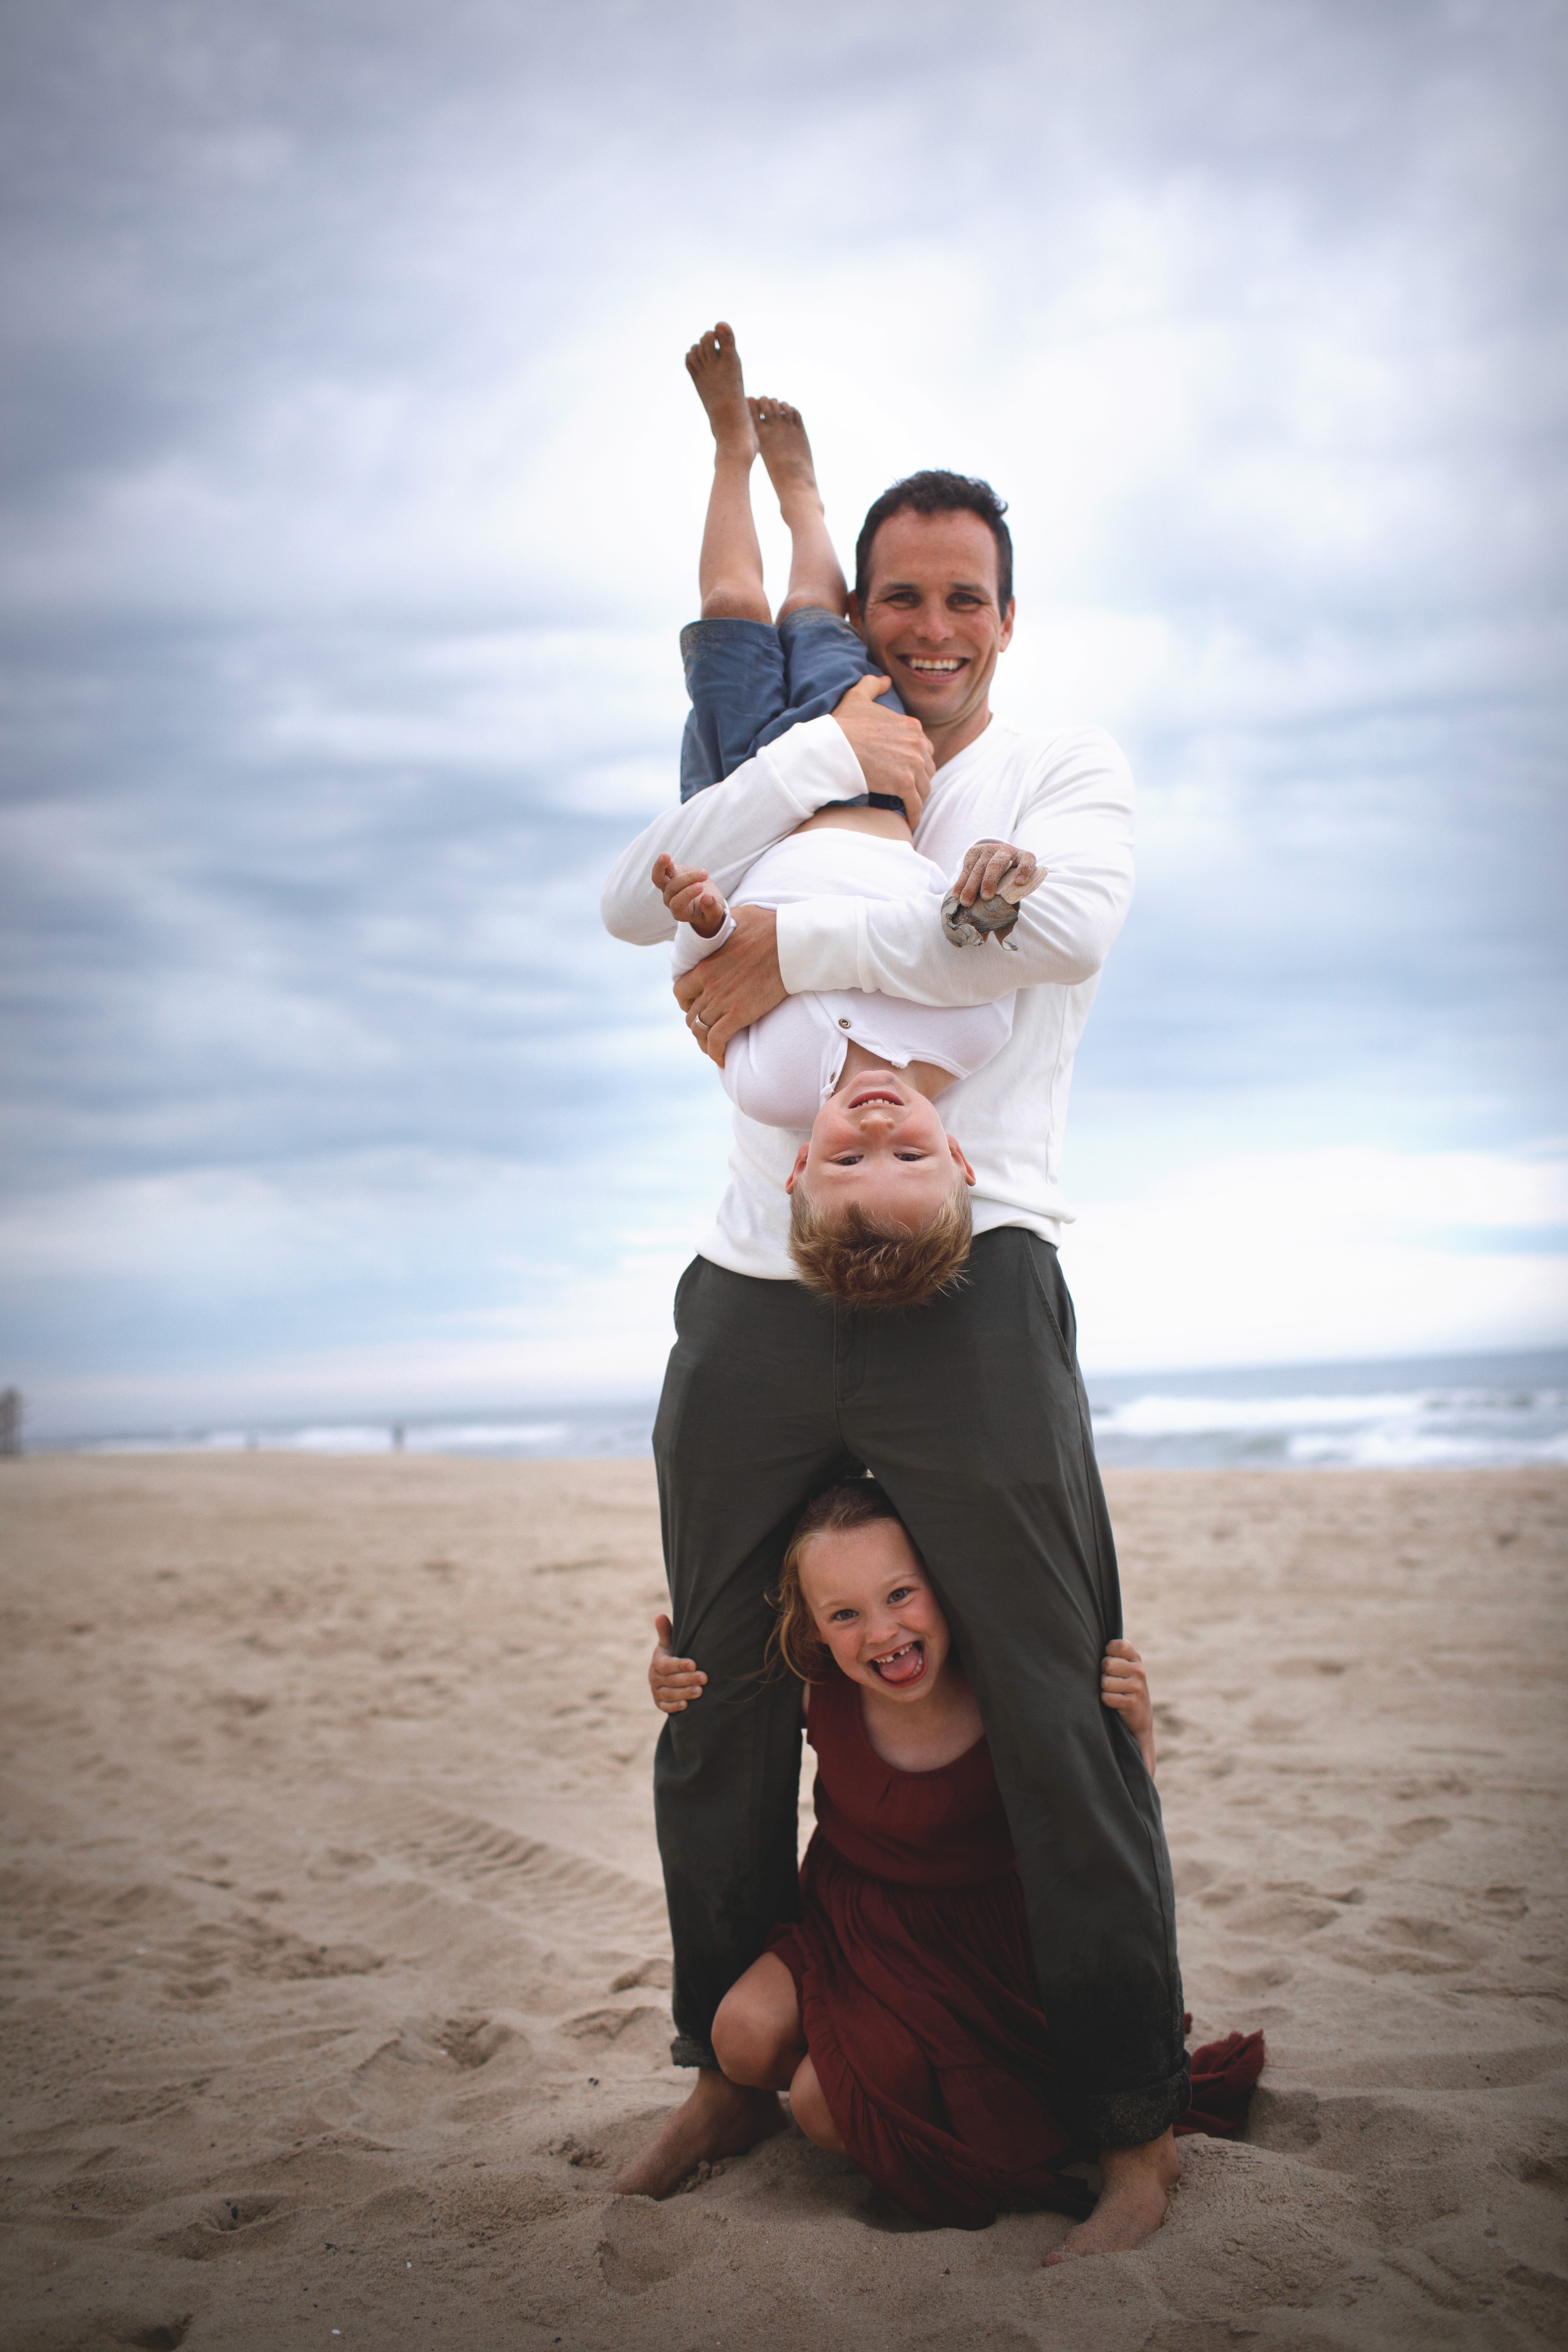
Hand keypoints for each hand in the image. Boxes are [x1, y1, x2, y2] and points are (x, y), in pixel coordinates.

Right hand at [650, 1613, 706, 1713]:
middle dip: (688, 1679)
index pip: (667, 1665)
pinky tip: (686, 1705)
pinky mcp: (659, 1703)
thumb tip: (660, 1615)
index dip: (679, 1665)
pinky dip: (674, 1706)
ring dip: (684, 1693)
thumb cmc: (672, 1655)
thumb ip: (666, 1632)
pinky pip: (665, 1706)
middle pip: (671, 1680)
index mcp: (657, 1662)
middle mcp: (655, 1677)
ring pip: (669, 1694)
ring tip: (700, 1692)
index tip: (694, 1663)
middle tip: (704, 1678)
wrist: (665, 1675)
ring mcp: (656, 1691)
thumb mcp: (668, 1644)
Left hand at [652, 851, 728, 938]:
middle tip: (705, 874)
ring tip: (668, 857)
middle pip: (671, 889)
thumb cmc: (711, 907)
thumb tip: (708, 898)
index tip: (700, 887)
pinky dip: (661, 864)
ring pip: (659, 879)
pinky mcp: (670, 875)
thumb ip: (713, 909)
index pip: (677, 905)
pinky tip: (664, 856)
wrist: (707, 897)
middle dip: (688, 879)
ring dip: (666, 867)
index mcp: (680, 913)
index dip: (687, 895)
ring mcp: (668, 888)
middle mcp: (670, 901)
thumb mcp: (716, 913)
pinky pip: (660, 871)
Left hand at [671, 903, 783, 1065]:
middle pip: (689, 1013)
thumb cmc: (769, 927)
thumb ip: (721, 921)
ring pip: (700, 1029)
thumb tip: (716, 911)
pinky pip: (717, 1041)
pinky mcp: (739, 1015)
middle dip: (695, 1021)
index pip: (680, 990)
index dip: (685, 1000)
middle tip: (707, 1025)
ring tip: (713, 1046)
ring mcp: (722, 1002)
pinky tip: (721, 1059)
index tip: (695, 1003)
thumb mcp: (737, 916)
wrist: (791, 945)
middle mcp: (708, 986)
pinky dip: (716, 1052)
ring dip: (704, 1040)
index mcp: (705, 965)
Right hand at [831, 673, 935, 825]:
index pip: (923, 749)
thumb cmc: (842, 725)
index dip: (915, 762)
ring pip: (923, 788)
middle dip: (918, 781)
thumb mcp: (857, 697)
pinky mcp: (905, 784)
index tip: (905, 773)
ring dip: (916, 799)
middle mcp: (917, 744)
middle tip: (906, 792)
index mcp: (912, 726)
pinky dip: (914, 815)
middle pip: (926, 769)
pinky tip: (909, 823)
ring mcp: (912, 764)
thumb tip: (884, 679)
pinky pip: (915, 805)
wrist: (832, 747)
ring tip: (906, 808)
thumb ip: (872, 685)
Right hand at [953, 838, 1042, 907]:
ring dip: (971, 885)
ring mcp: (989, 849)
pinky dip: (961, 882)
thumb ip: (1007, 906)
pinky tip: (957, 894)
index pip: (1028, 860)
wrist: (995, 857)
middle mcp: (1007, 851)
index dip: (1025, 870)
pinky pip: (966, 866)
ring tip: (966, 902)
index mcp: (1023, 858)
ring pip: (980, 866)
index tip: (1020, 883)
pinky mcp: (975, 851)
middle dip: (991, 880)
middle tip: (986, 897)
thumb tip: (992, 936)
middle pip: (998, 864)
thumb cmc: (1007, 879)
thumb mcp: (1011, 888)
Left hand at [1101, 1638, 1155, 1777]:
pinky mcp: (1131, 1703)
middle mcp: (1138, 1670)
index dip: (1108, 1653)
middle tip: (1110, 1680)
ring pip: (1105, 1682)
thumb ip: (1114, 1654)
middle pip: (1107, 1664)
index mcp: (1135, 1658)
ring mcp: (1137, 1687)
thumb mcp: (1125, 1667)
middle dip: (1103, 1673)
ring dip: (1104, 1689)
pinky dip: (1106, 1701)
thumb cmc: (1124, 1686)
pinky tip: (1114, 1702)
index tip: (1110, 1660)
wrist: (1139, 1717)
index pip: (1117, 1645)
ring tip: (1113, 1691)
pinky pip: (1107, 1697)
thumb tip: (1085, 1641)